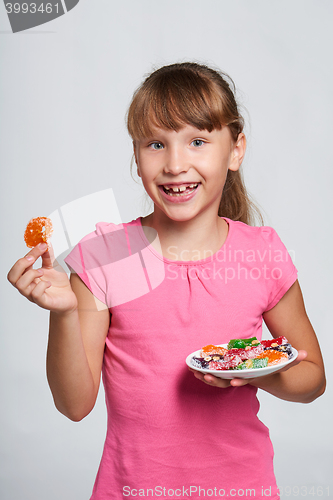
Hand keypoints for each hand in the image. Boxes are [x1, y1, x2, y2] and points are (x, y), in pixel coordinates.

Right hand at [7, 243, 77, 313]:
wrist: (69, 297)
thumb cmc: (58, 284)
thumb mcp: (53, 266)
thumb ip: (48, 255)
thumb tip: (45, 241)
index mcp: (28, 276)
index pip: (20, 265)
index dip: (29, 253)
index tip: (41, 245)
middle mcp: (27, 286)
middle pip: (12, 276)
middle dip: (21, 264)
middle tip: (33, 258)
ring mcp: (33, 295)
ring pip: (21, 285)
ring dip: (31, 274)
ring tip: (42, 272)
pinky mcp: (42, 302)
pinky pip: (35, 294)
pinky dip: (41, 286)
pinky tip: (49, 283)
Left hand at [188, 350, 307, 388]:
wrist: (276, 383)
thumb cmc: (278, 371)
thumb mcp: (286, 365)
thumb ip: (295, 359)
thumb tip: (306, 353)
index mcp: (256, 377)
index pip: (247, 380)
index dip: (240, 380)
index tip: (232, 381)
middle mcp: (245, 379)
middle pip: (229, 382)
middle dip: (217, 381)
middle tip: (206, 377)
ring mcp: (237, 378)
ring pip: (220, 381)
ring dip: (208, 378)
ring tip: (196, 374)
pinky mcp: (231, 376)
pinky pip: (217, 377)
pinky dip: (207, 375)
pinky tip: (196, 371)